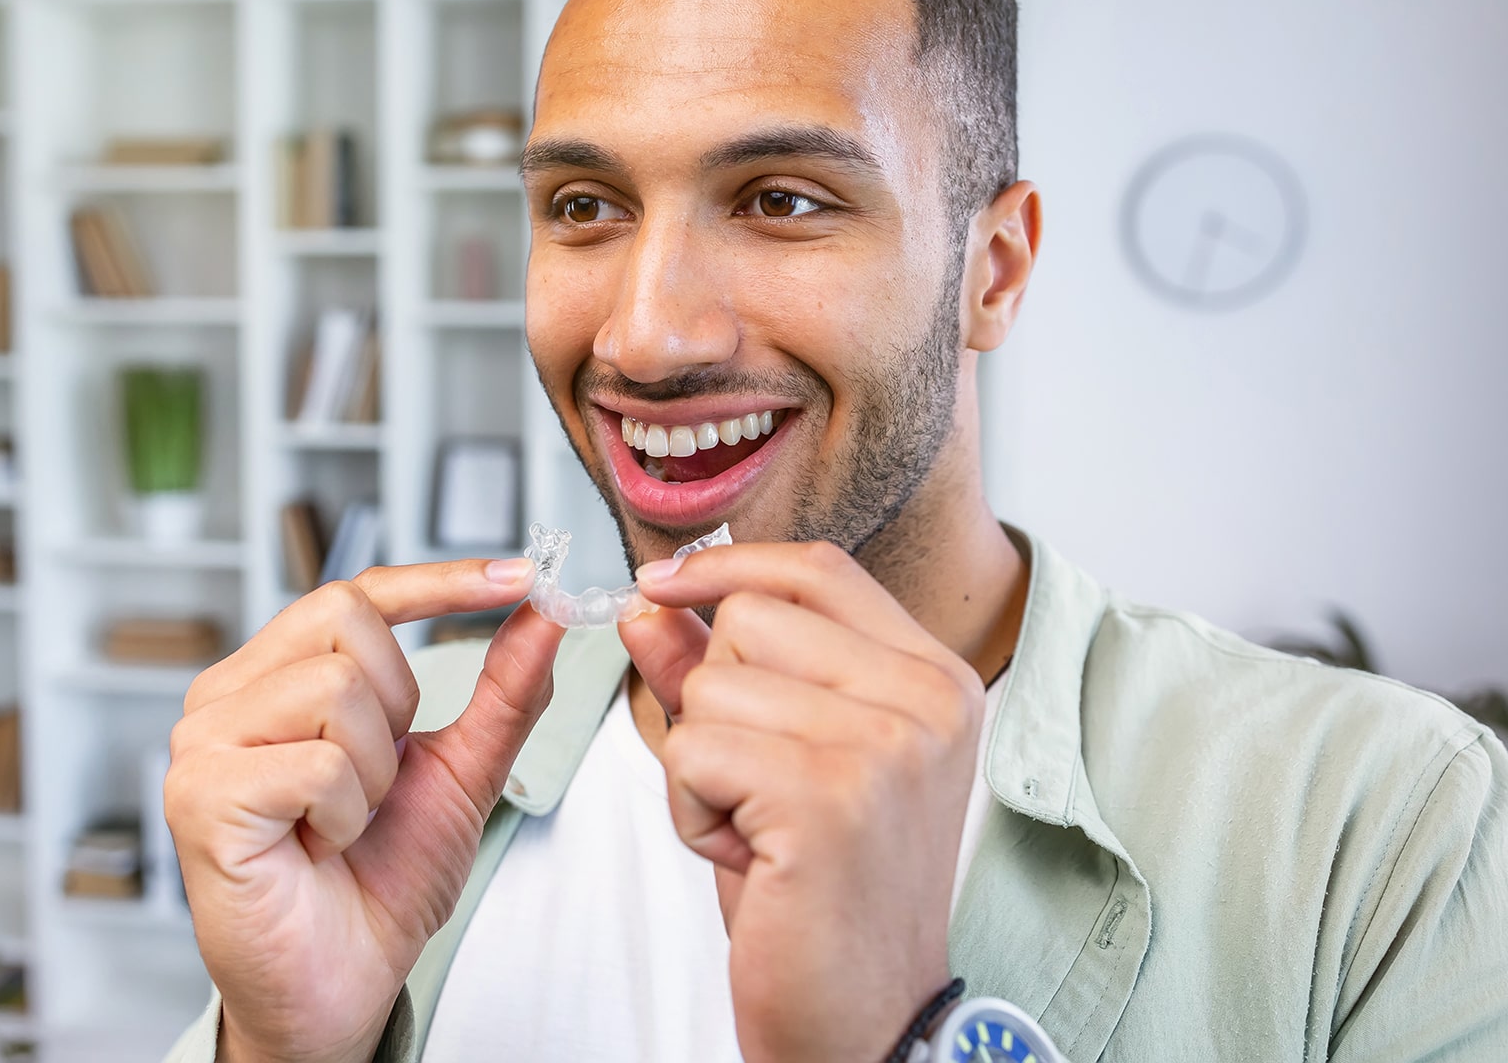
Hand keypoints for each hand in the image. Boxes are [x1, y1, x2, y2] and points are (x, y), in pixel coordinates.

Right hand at [165, 558, 564, 1062]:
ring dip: (373, 772)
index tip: (520, 575)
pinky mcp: (198, 794)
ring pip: (334, 686)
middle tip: (376, 781)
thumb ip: (503, 690)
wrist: (343, 987)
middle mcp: (226, 696)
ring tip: (343, 823)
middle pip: (344, 617)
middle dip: (397, 704)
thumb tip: (545, 610)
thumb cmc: (381, 881)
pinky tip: (318, 847)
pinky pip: (316, 762)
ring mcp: (201, 742)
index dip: (440, 580)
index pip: (357, 593)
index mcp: (276, 677)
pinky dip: (345, 812)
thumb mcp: (461, 771)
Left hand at [621, 541, 984, 1062]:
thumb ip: (716, 669)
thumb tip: (650, 600)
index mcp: (934, 678)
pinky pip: (692, 748)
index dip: (726, 566)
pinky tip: (747, 856)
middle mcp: (927, 699)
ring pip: (709, 684)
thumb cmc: (819, 891)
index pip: (818, 569)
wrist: (863, 1021)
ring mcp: (886, 745)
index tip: (662, 582)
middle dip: (716, 700)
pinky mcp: (829, 796)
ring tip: (760, 829)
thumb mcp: (773, 757)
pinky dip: (691, 810)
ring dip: (701, 764)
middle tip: (764, 791)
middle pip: (747, 618)